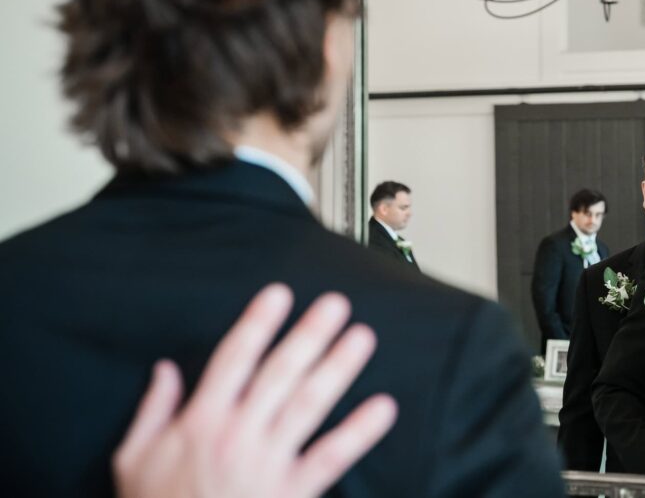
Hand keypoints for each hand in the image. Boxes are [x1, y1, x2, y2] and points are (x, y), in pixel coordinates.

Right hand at [113, 284, 397, 497]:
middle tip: (336, 304)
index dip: (258, 324)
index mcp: (199, 422)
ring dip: (338, 369)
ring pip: (308, 406)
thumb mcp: (133, 460)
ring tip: (362, 338)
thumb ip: (152, 410)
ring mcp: (267, 465)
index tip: (280, 294)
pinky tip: (384, 407)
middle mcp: (237, 435)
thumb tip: (165, 368)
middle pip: (280, 374)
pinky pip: (331, 459)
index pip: (234, 360)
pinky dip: (359, 432)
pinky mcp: (291, 494)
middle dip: (309, 336)